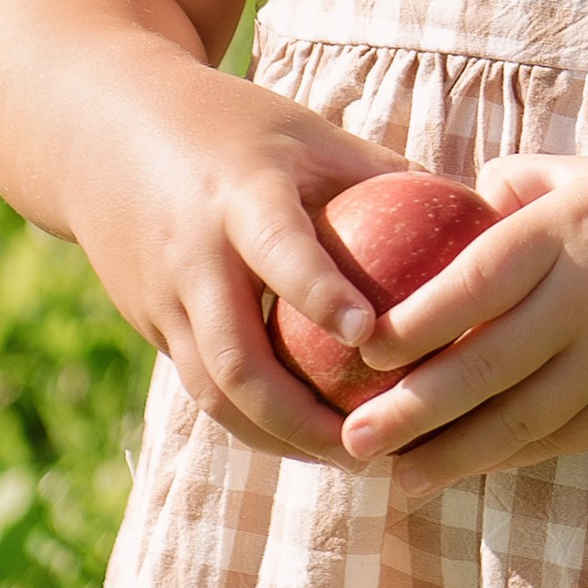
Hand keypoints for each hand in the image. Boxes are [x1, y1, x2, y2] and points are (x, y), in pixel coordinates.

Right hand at [60, 72, 401, 463]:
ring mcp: (162, 300)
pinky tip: (312, 442)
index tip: (372, 335)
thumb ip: (386, 174)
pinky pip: (203, 388)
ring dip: (280, 438)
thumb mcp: (308, 132)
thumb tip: (487, 213)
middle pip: (236, 359)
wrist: (101, 129)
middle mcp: (192, 257)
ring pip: (215, 393)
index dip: (321, 293)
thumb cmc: (237, 126)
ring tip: (354, 462)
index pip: (279, 251)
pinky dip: (255, 422)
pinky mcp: (150, 327)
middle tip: (373, 448)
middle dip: (302, 419)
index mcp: (238, 196)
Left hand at [337, 152, 587, 493]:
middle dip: (414, 410)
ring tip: (395, 480)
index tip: (362, 347)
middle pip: (487, 365)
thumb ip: (519, 186)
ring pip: (521, 420)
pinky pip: (561, 438)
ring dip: (452, 456)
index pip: (478, 279)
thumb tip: (448, 198)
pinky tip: (466, 470)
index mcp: (568, 233)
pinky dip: (509, 458)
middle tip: (351, 440)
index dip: (418, 318)